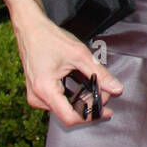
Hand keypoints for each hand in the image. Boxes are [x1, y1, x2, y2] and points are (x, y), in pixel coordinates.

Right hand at [12, 1, 122, 126]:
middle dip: (90, 104)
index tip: (106, 111)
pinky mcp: (38, 92)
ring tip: (95, 86)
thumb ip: (99, 73)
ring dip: (82, 100)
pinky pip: (58, 102)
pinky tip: (83, 85)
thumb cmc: (49, 38)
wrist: (31, 29)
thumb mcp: (79, 54)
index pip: (70, 117)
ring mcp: (36, 96)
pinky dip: (73, 96)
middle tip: (104, 90)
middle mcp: (37, 97)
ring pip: (65, 108)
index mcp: (45, 90)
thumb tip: (116, 88)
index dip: (91, 116)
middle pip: (69, 113)